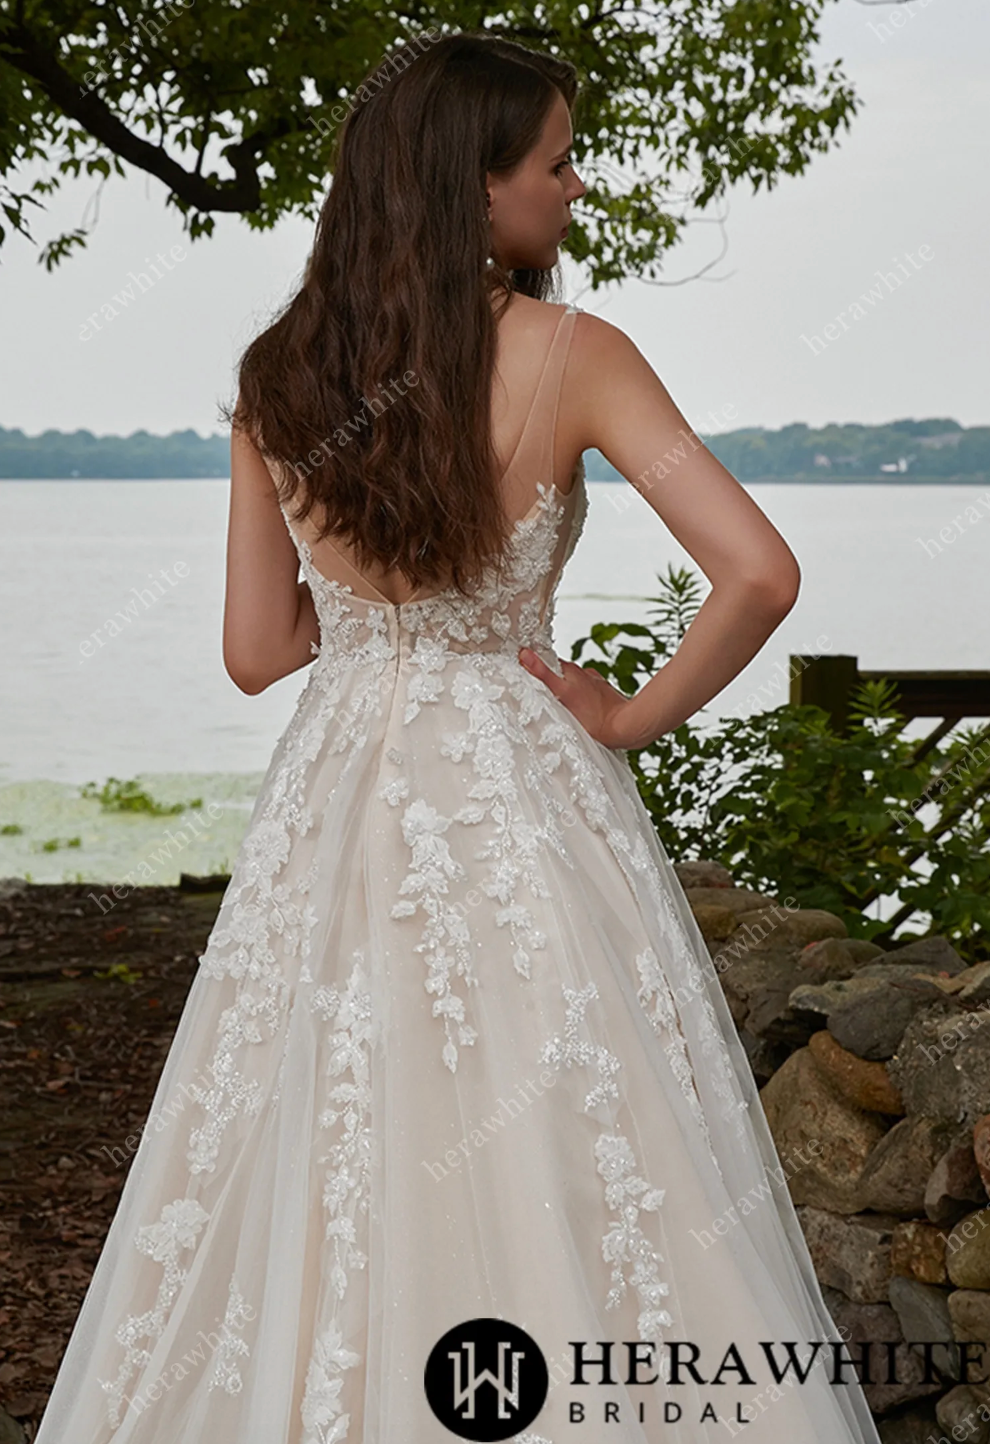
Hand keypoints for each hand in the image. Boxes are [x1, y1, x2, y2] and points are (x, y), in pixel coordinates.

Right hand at [517, 647, 637, 748]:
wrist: (625, 727)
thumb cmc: (595, 716)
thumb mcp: (562, 693)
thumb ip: (543, 674)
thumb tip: (525, 654)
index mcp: (571, 670)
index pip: (546, 663)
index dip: (534, 668)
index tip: (524, 675)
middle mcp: (583, 675)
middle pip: (559, 675)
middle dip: (549, 683)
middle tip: (538, 697)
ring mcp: (594, 686)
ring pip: (572, 686)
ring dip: (564, 693)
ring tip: (558, 708)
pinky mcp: (602, 698)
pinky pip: (585, 697)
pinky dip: (578, 702)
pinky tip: (577, 714)